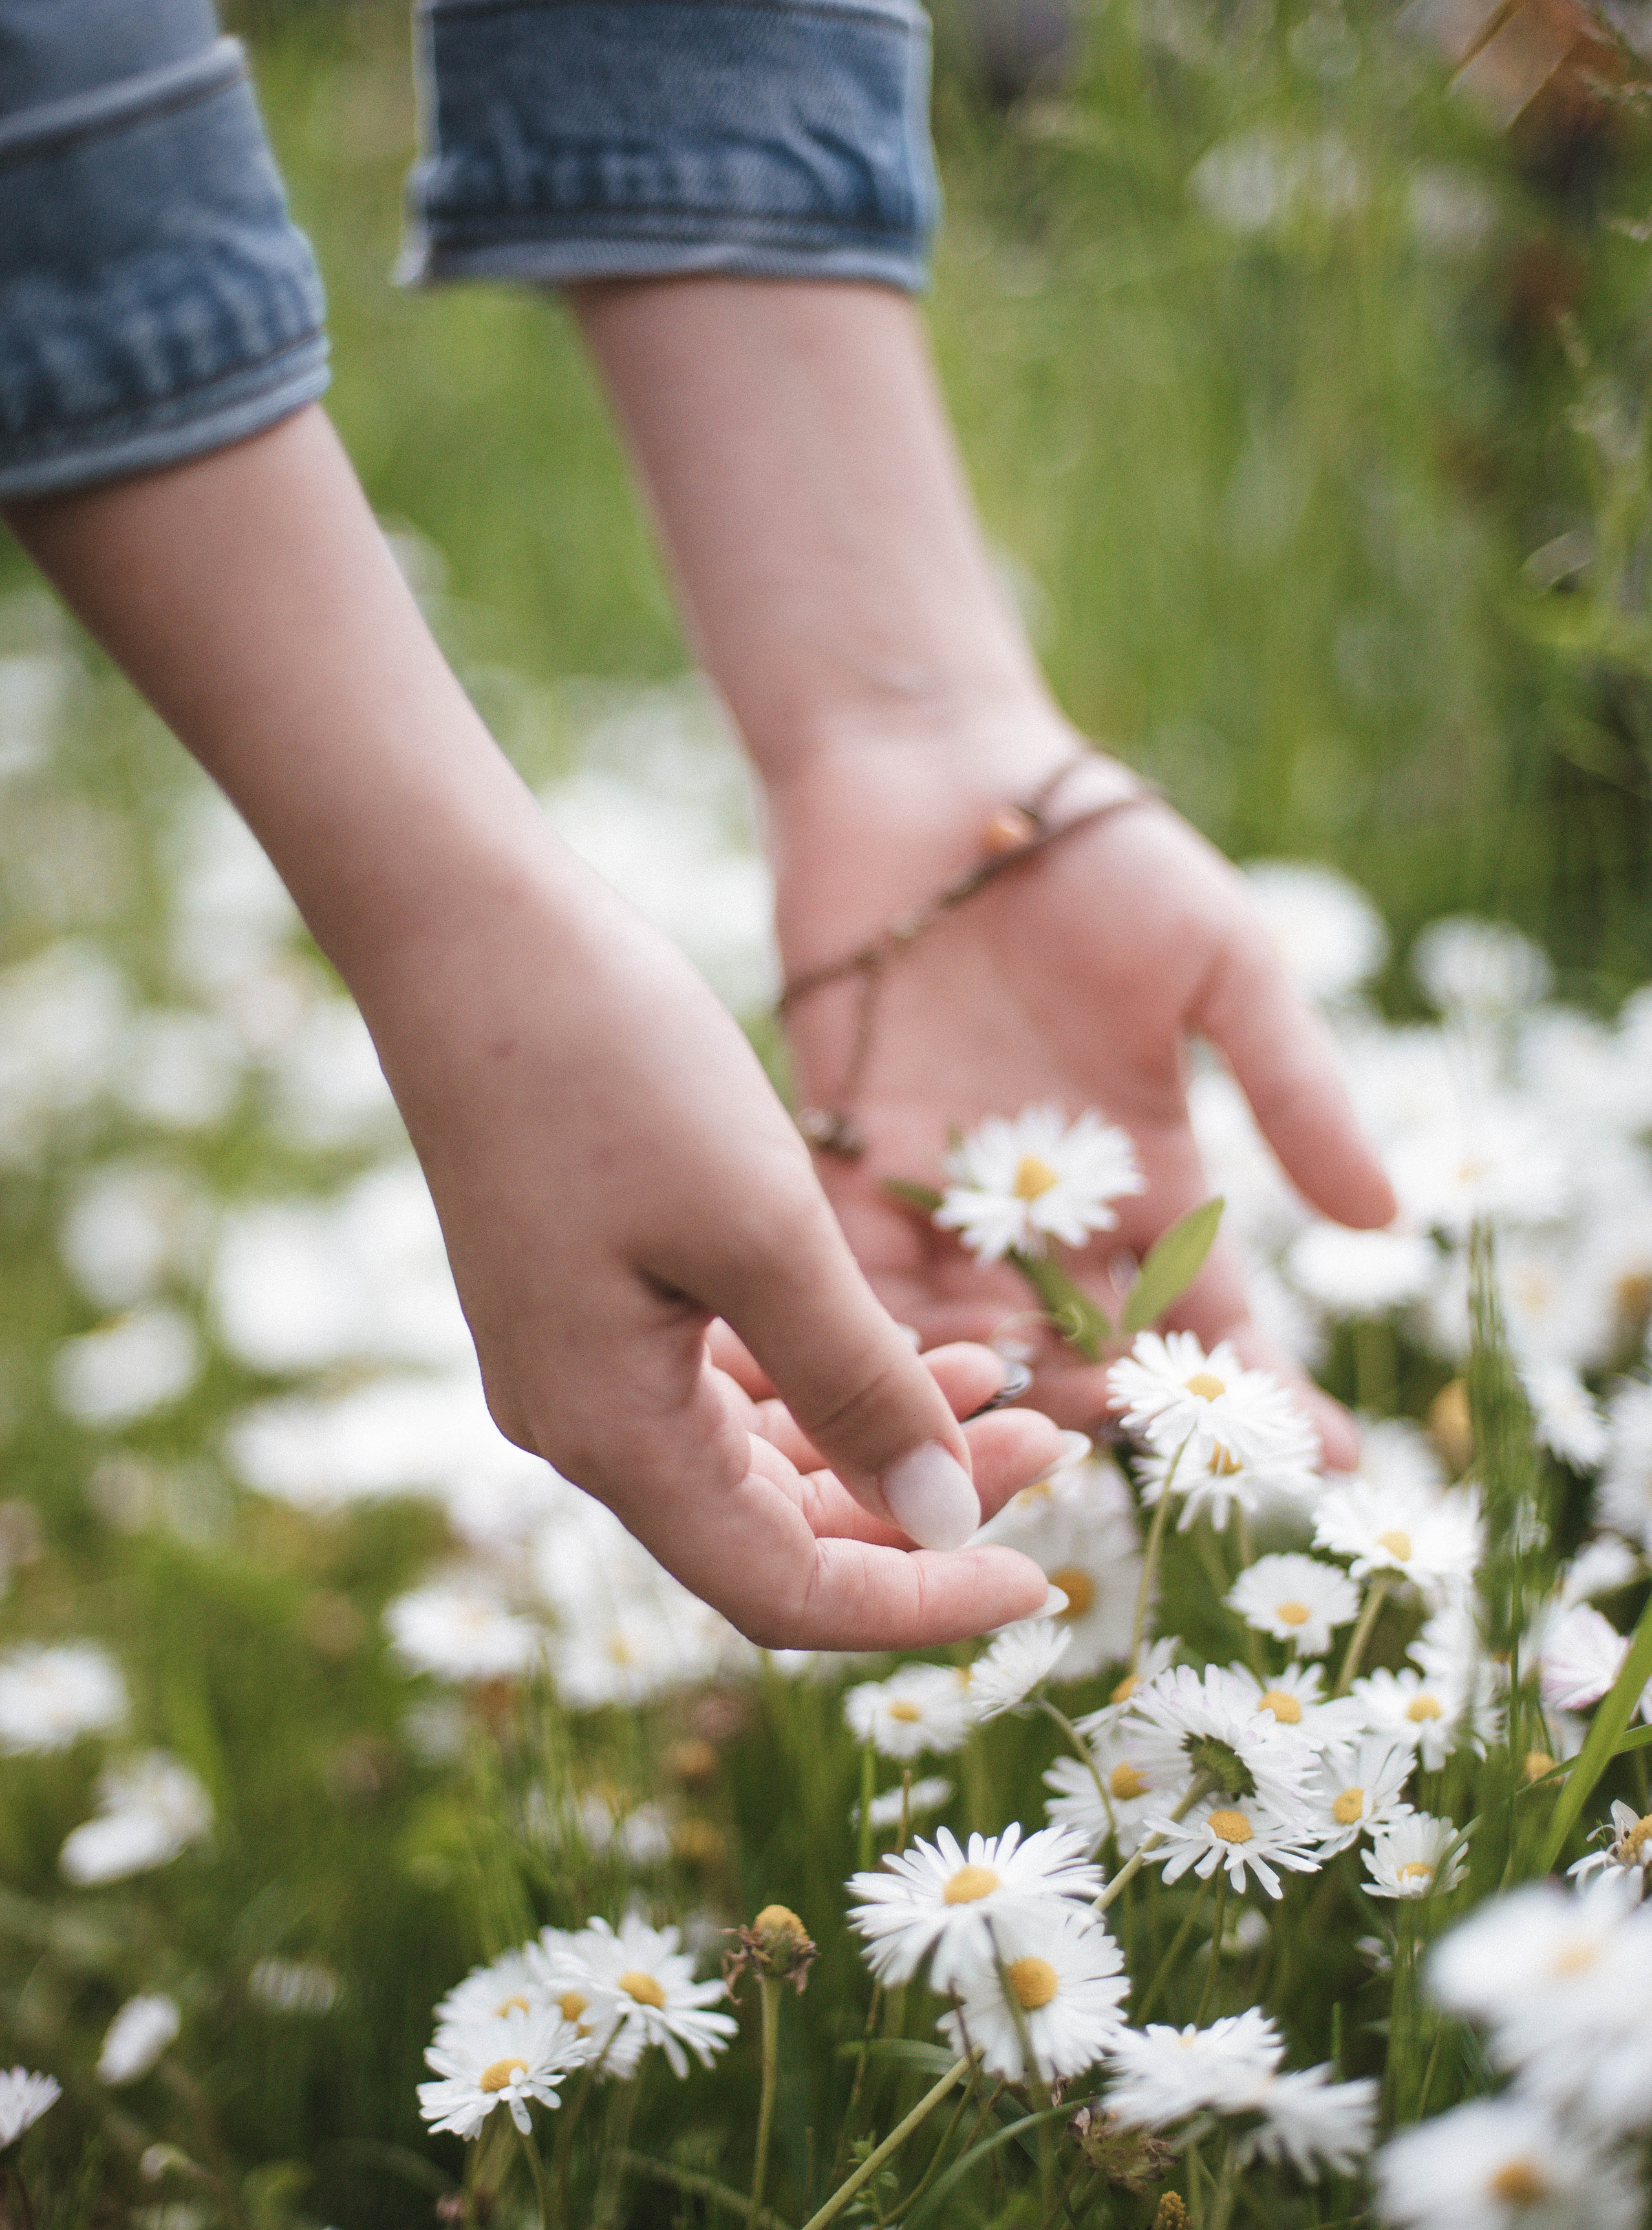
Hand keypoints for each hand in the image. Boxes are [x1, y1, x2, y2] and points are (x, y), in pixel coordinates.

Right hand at [4, 409, 1064, 1650]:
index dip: (917, 1606)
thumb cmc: (612, 1068)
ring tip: (1010, 1381)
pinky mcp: (594, 1293)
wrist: (469, 929)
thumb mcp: (765, 1231)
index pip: (782, 1590)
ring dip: (884, 1434)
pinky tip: (916, 1335)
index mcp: (609, 1432)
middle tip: (1055, 1445)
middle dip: (920, 1509)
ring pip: (760, 1456)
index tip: (1044, 1584)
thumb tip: (942, 1522)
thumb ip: (858, 1387)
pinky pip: (727, 1379)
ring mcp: (583, 1357)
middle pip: (775, 1531)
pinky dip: (827, 1372)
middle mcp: (584, 1420)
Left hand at [767, 731, 1396, 1462]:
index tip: (1325, 1456)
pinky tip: (914, 1372)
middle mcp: (1044, 1205)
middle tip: (1153, 1456)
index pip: (1209, 1307)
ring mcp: (943, 1190)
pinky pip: (863, 1268)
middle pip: (1089, 1345)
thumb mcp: (1222, 961)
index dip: (1261, 1383)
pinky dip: (887, 1324)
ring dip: (1006, 1388)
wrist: (937, 773)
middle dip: (1125, 1410)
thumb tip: (1382, 1218)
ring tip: (1038, 1434)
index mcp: (1146, 1168)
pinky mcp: (845, 1156)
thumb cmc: (1098, 854)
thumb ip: (1288, 1086)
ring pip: (975, 1331)